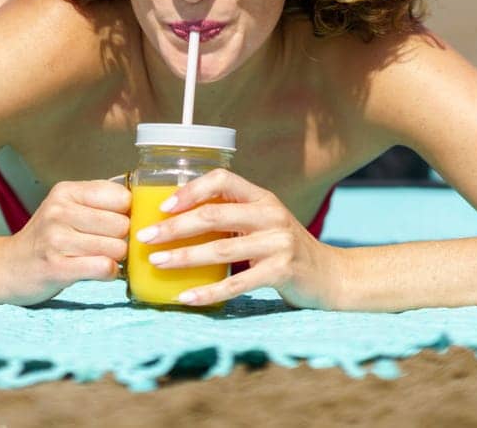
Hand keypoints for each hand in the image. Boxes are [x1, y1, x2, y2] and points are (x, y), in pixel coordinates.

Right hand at [0, 179, 130, 304]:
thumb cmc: (46, 238)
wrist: (7, 267)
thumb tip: (142, 206)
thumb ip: (99, 202)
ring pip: (116, 248)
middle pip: (122, 224)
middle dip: (123, 239)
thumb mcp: (66, 208)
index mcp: (66, 191)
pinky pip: (104, 268)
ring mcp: (56, 239)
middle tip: (110, 246)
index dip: (128, 214)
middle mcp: (59, 211)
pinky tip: (97, 270)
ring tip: (101, 258)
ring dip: (116, 258)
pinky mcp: (57, 267)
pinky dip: (108, 273)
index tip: (120, 224)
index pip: (121, 197)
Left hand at [132, 169, 339, 308]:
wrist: (330, 276)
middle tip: (145, 237)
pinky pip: (236, 283)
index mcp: (262, 197)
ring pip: (220, 248)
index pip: (222, 179)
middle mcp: (271, 215)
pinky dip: (207, 292)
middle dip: (174, 226)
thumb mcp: (263, 223)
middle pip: (213, 215)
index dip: (190, 189)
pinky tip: (185, 297)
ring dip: (183, 256)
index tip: (162, 206)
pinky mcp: (281, 272)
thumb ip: (232, 217)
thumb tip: (175, 220)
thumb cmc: (284, 249)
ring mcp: (277, 243)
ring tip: (156, 263)